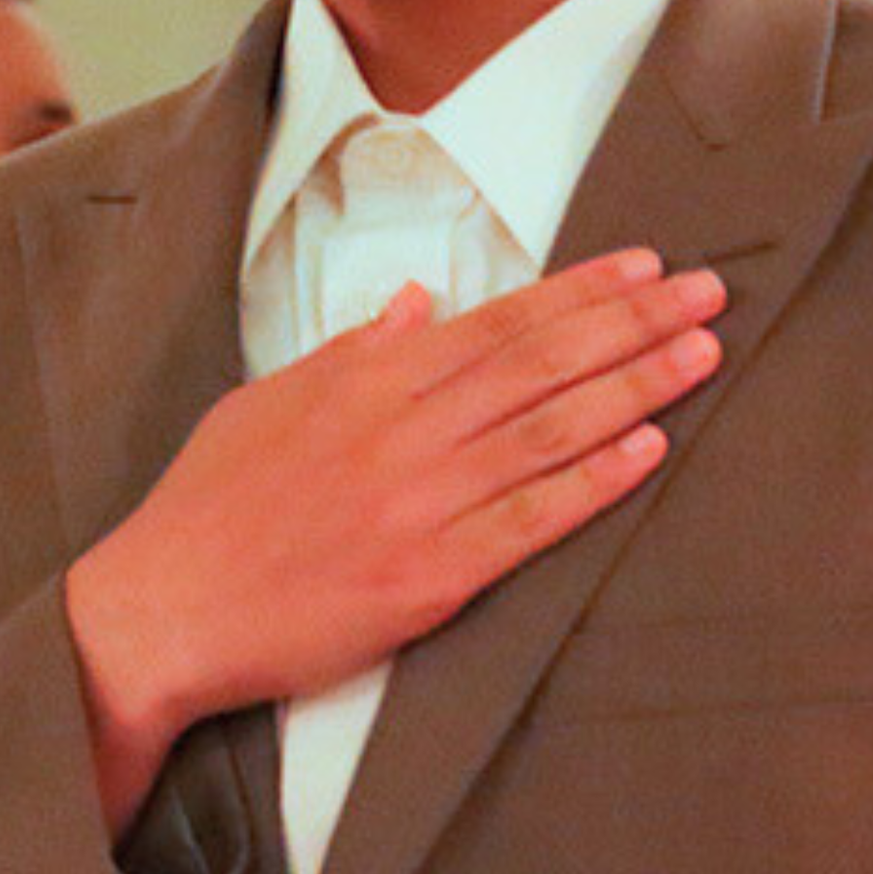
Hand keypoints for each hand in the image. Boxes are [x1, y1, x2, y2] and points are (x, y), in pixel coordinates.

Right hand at [65, 246, 724, 830]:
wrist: (162, 609)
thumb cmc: (210, 504)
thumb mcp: (272, 397)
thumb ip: (354, 348)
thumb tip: (416, 299)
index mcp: (370, 380)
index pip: (500, 320)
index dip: (581, 290)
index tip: (645, 264)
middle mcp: (404, 430)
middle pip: (542, 362)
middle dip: (633, 321)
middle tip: (709, 292)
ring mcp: (420, 504)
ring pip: (549, 431)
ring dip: (635, 388)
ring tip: (702, 355)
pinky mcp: (427, 579)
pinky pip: (528, 523)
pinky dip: (593, 483)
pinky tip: (649, 452)